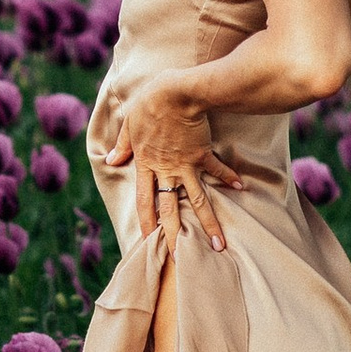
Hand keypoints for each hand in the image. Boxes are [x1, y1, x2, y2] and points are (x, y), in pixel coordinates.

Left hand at [105, 77, 241, 251]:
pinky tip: (240, 187)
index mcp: (145, 165)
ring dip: (208, 224)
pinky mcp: (203, 154)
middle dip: (175, 236)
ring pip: (197, 201)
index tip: (148, 242)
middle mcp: (166, 171)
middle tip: (182, 259)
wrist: (176, 92)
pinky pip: (217, 170)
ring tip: (219, 245)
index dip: (145, 222)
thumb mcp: (129, 124)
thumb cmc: (148, 104)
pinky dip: (228, 178)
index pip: (143, 201)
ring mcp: (186, 165)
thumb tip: (110, 159)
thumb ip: (122, 145)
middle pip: (170, 210)